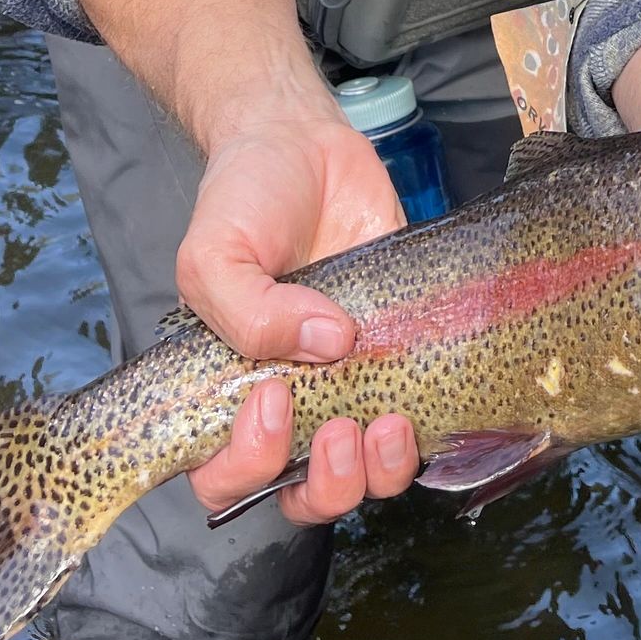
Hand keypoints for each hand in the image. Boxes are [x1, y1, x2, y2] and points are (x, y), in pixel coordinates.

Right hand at [179, 108, 421, 527]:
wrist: (304, 143)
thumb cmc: (245, 200)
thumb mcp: (215, 252)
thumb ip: (247, 311)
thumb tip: (328, 345)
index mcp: (229, 393)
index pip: (224, 476)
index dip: (248, 466)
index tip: (272, 400)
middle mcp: (291, 403)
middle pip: (303, 496)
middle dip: (327, 484)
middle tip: (342, 425)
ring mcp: (350, 385)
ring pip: (366, 477)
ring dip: (379, 471)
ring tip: (389, 423)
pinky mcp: (404, 357)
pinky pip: (419, 426)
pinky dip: (425, 436)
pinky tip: (421, 406)